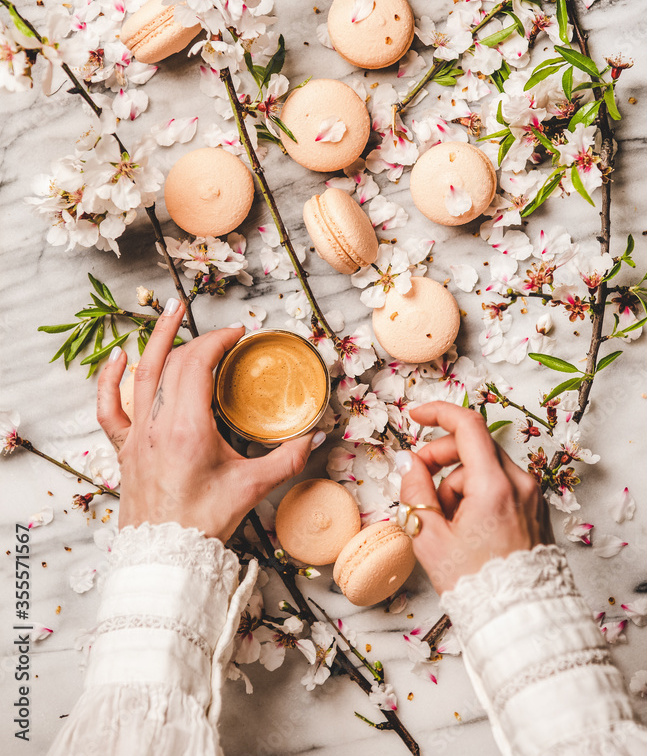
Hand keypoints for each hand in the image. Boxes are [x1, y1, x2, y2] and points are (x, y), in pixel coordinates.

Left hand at [96, 299, 324, 541]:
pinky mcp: (125, 449)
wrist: (167, 558)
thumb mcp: (254, 487)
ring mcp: (137, 435)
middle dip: (197, 335)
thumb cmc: (206, 524)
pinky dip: (109, 379)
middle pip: (173, 363)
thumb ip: (287, 458)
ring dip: (156, 338)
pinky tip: (117, 357)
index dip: (218, 341)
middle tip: (220, 326)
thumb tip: (314, 435)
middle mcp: (157, 425)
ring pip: (140, 374)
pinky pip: (109, 408)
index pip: (198, 365)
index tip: (239, 335)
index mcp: (187, 429)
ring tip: (170, 311)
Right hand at [396, 401, 552, 593]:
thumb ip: (415, 489)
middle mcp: (520, 483)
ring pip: (484, 466)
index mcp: (494, 486)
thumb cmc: (475, 584)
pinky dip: (477, 494)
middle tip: (420, 484)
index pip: (467, 426)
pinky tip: (466, 526)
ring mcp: (531, 495)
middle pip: (474, 445)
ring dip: (458, 482)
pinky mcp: (535, 507)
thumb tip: (409, 462)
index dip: (437, 413)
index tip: (416, 416)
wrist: (518, 620)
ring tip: (447, 523)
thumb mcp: (430, 537)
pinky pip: (499, 484)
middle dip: (441, 458)